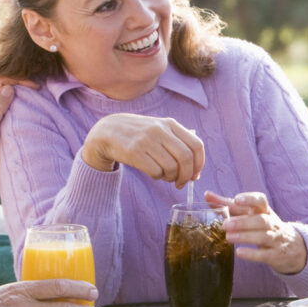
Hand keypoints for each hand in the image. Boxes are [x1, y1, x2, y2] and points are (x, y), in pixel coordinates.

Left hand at [0, 77, 38, 204]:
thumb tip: (9, 88)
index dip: (18, 80)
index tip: (36, 87)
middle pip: (2, 82)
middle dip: (20, 80)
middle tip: (38, 87)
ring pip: (5, 90)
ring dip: (20, 88)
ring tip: (36, 92)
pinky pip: (8, 101)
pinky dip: (20, 98)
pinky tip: (30, 102)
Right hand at [82, 114, 203, 185]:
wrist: (108, 131)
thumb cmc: (140, 135)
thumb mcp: (160, 129)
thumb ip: (178, 143)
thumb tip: (196, 170)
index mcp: (170, 124)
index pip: (196, 145)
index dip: (199, 164)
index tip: (195, 175)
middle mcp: (160, 130)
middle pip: (186, 158)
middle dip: (187, 176)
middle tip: (181, 183)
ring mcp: (147, 140)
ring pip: (171, 167)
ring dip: (171, 178)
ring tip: (165, 177)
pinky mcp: (134, 152)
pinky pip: (155, 172)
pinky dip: (158, 177)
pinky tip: (154, 174)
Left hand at [206, 190, 307, 274]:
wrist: (293, 248)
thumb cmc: (266, 228)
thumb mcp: (252, 215)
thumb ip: (230, 206)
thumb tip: (207, 195)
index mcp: (265, 211)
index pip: (261, 201)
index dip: (250, 199)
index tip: (237, 199)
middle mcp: (272, 223)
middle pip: (261, 220)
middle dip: (243, 222)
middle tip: (225, 225)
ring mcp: (276, 239)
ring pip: (263, 236)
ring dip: (245, 236)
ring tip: (228, 238)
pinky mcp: (276, 255)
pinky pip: (265, 254)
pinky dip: (252, 254)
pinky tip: (239, 252)